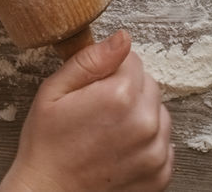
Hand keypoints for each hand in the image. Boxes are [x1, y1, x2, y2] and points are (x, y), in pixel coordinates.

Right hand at [0, 31, 173, 191]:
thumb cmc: (47, 146)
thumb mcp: (54, 91)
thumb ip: (90, 60)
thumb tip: (121, 38)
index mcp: (119, 96)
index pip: (132, 60)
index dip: (110, 69)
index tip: (93, 86)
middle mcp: (144, 123)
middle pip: (149, 84)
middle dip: (127, 89)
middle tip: (97, 109)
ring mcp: (155, 151)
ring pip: (159, 113)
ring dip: (139, 115)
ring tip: (108, 130)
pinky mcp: (161, 173)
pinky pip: (164, 142)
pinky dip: (146, 142)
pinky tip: (119, 148)